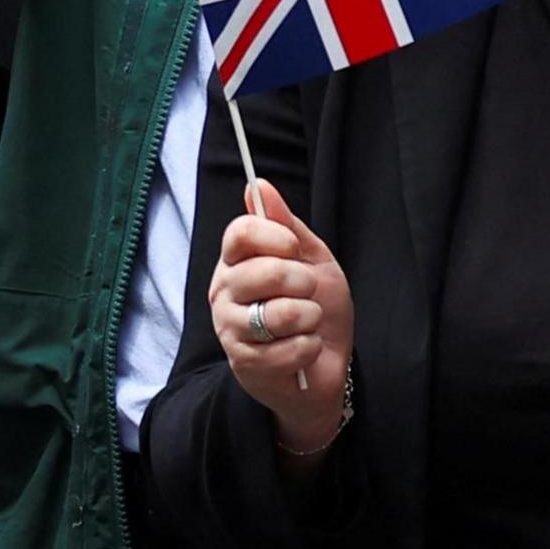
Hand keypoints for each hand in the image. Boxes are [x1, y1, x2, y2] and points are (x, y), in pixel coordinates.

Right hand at [210, 181, 354, 454]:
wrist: (326, 363)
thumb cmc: (315, 307)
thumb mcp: (311, 259)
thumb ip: (286, 225)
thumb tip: (258, 185)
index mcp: (236, 261)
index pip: (240, 233)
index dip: (274, 237)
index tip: (294, 248)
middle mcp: (224, 291)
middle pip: (262, 271)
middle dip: (302, 282)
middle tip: (308, 292)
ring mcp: (230, 328)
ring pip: (277, 313)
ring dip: (308, 317)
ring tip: (308, 322)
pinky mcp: (244, 363)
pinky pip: (288, 348)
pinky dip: (310, 347)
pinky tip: (305, 348)